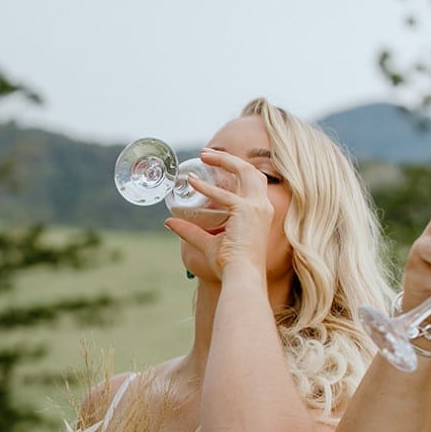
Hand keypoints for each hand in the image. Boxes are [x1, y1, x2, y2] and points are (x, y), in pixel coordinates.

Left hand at [163, 148, 274, 279]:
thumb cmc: (229, 265)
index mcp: (260, 211)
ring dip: (225, 161)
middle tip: (205, 154)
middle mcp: (262, 206)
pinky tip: (192, 182)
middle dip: (230, 159)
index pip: (253, 182)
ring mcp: (257, 207)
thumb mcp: (206, 242)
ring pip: (246, 172)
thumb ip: (189, 230)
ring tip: (203, 156)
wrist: (241, 276)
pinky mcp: (246, 212)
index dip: (235, 169)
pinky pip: (224, 194)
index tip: (214, 163)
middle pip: (252, 171)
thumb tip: (168, 221)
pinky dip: (207, 187)